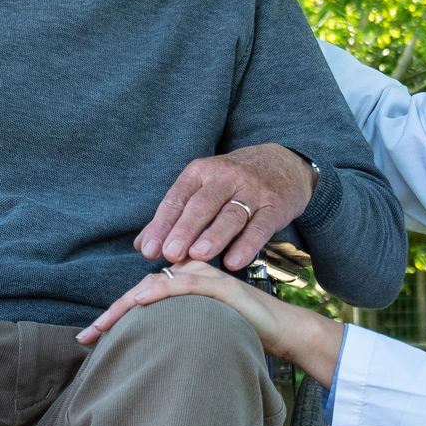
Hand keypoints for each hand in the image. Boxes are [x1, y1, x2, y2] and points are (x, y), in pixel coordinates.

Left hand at [76, 261, 343, 385]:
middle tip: (85, 337)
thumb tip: (150, 356)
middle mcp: (192, 275)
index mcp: (186, 285)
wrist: (286, 332)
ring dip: (124, 307)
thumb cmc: (246, 336)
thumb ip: (179, 335)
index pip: (142, 297)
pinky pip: (183, 286)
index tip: (90, 338)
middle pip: (141, 291)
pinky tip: (140, 303)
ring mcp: (206, 277)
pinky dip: (158, 293)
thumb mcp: (205, 335)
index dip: (114, 316)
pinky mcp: (221, 286)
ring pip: (154, 286)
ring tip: (100, 328)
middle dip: (111, 315)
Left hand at [137, 143, 316, 270]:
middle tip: (171, 254)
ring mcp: (252, 191)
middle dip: (185, 229)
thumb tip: (142, 246)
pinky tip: (234, 262)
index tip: (148, 250)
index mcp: (201, 172)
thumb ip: (174, 216)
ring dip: (214, 236)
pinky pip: (260, 227)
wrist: (284, 163)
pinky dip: (247, 245)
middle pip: (202, 205)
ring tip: (198, 256)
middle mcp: (225, 178)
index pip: (177, 198)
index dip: (162, 225)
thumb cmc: (233, 182)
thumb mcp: (202, 188)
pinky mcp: (275, 206)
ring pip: (231, 215)